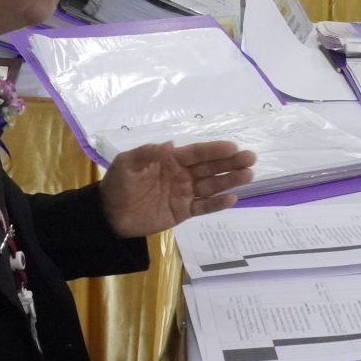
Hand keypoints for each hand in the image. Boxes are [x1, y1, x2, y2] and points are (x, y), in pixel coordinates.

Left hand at [99, 139, 256, 237]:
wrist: (109, 215)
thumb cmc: (118, 185)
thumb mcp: (126, 164)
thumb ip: (147, 153)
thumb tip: (171, 145)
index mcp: (170, 160)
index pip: (196, 153)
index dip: (214, 150)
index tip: (233, 147)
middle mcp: (182, 174)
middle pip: (210, 167)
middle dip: (231, 162)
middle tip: (251, 158)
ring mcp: (184, 193)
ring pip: (212, 185)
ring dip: (230, 180)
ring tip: (249, 175)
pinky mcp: (183, 212)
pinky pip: (203, 207)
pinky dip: (217, 204)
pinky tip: (232, 198)